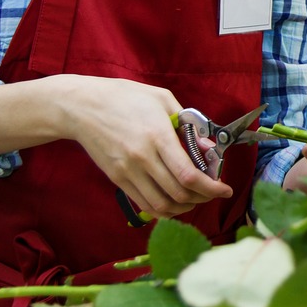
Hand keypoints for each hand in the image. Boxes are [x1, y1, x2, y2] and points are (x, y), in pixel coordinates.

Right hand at [0, 74, 232, 218]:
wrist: (82, 107)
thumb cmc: (125, 97)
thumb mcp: (162, 99)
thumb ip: (187, 124)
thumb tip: (206, 147)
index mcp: (157, 136)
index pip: (188, 175)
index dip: (211, 188)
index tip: (224, 189)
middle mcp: (142, 159)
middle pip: (178, 194)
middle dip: (202, 198)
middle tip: (213, 192)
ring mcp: (127, 172)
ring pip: (162, 205)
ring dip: (184, 207)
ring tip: (195, 198)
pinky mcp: (117, 179)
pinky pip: (145, 204)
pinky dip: (164, 209)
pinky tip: (175, 200)